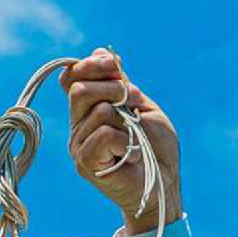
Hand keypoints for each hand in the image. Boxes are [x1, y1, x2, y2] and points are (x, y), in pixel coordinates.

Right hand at [59, 48, 182, 234]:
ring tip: (137, 138)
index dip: (90, 65)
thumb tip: (99, 52)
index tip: (115, 66)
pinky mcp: (85, 162)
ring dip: (126, 119)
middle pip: (79, 89)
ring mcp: (78, 144)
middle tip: (136, 103)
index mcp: (88, 109)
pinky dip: (125, 140)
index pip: (71, 76)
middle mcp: (78, 125)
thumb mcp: (142, 107)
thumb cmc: (157, 149)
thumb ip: (120, 83)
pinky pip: (103, 133)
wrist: (165, 184)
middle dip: (113, 88)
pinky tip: (131, 154)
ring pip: (97, 110)